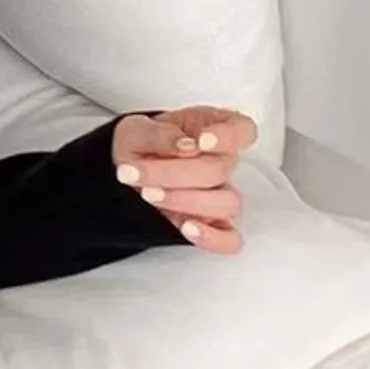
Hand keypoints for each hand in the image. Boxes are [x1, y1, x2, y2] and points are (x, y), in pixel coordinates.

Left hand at [110, 106, 256, 253]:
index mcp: (214, 129)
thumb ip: (161, 134)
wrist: (127, 167)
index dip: (227, 136)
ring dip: (183, 201)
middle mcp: (223, 162)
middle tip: (136, 172)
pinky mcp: (212, 223)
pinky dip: (212, 237)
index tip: (201, 140)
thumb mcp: (139, 129)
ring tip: (148, 193)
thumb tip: (185, 146)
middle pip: (219, 170)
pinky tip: (186, 228)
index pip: (242, 130)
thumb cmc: (141, 143)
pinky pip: (229, 239)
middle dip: (173, 173)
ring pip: (226, 204)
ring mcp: (220, 194)